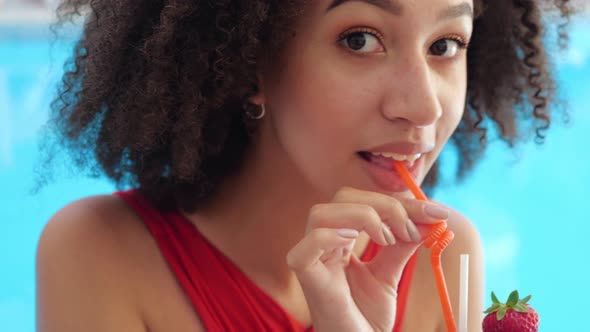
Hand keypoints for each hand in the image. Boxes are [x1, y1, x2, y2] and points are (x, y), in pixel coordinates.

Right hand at [286, 187, 448, 331]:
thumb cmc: (367, 316)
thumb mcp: (391, 273)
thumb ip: (404, 244)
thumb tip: (430, 217)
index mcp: (339, 239)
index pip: (362, 201)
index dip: (398, 202)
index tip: (435, 213)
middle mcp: (323, 244)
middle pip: (342, 198)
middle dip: (383, 205)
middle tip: (410, 230)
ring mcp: (312, 260)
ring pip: (321, 213)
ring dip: (362, 216)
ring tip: (387, 238)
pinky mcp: (308, 280)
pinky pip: (307, 247)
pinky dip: (330, 236)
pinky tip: (354, 241)